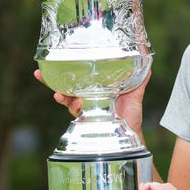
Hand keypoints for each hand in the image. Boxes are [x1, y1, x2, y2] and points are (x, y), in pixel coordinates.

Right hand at [33, 68, 150, 134]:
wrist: (131, 133)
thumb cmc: (132, 114)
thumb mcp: (136, 91)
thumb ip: (140, 76)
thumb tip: (147, 56)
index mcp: (98, 87)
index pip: (81, 76)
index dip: (70, 68)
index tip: (59, 59)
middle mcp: (89, 96)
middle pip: (68, 84)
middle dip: (53, 78)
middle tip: (41, 72)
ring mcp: (85, 107)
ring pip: (67, 97)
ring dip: (58, 92)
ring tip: (54, 88)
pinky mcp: (85, 117)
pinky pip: (73, 110)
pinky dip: (69, 104)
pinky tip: (69, 100)